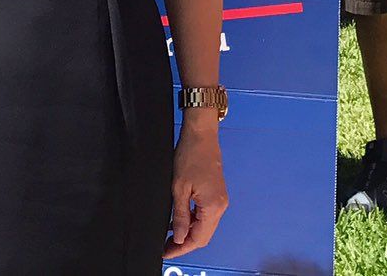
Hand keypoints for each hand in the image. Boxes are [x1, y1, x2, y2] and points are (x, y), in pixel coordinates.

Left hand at [166, 122, 227, 255]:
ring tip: (169, 236)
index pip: (198, 238)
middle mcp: (220, 206)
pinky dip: (193, 221)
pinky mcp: (216, 194)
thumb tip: (178, 237)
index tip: (167, 252)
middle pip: (203, 235)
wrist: (201, 134)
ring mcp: (220, 200)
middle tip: (166, 247)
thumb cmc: (190, 155)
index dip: (182, 248)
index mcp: (213, 207)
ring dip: (188, 232)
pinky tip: (178, 220)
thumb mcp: (179, 188)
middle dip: (185, 243)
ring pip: (204, 226)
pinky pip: (205, 215)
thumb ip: (179, 215)